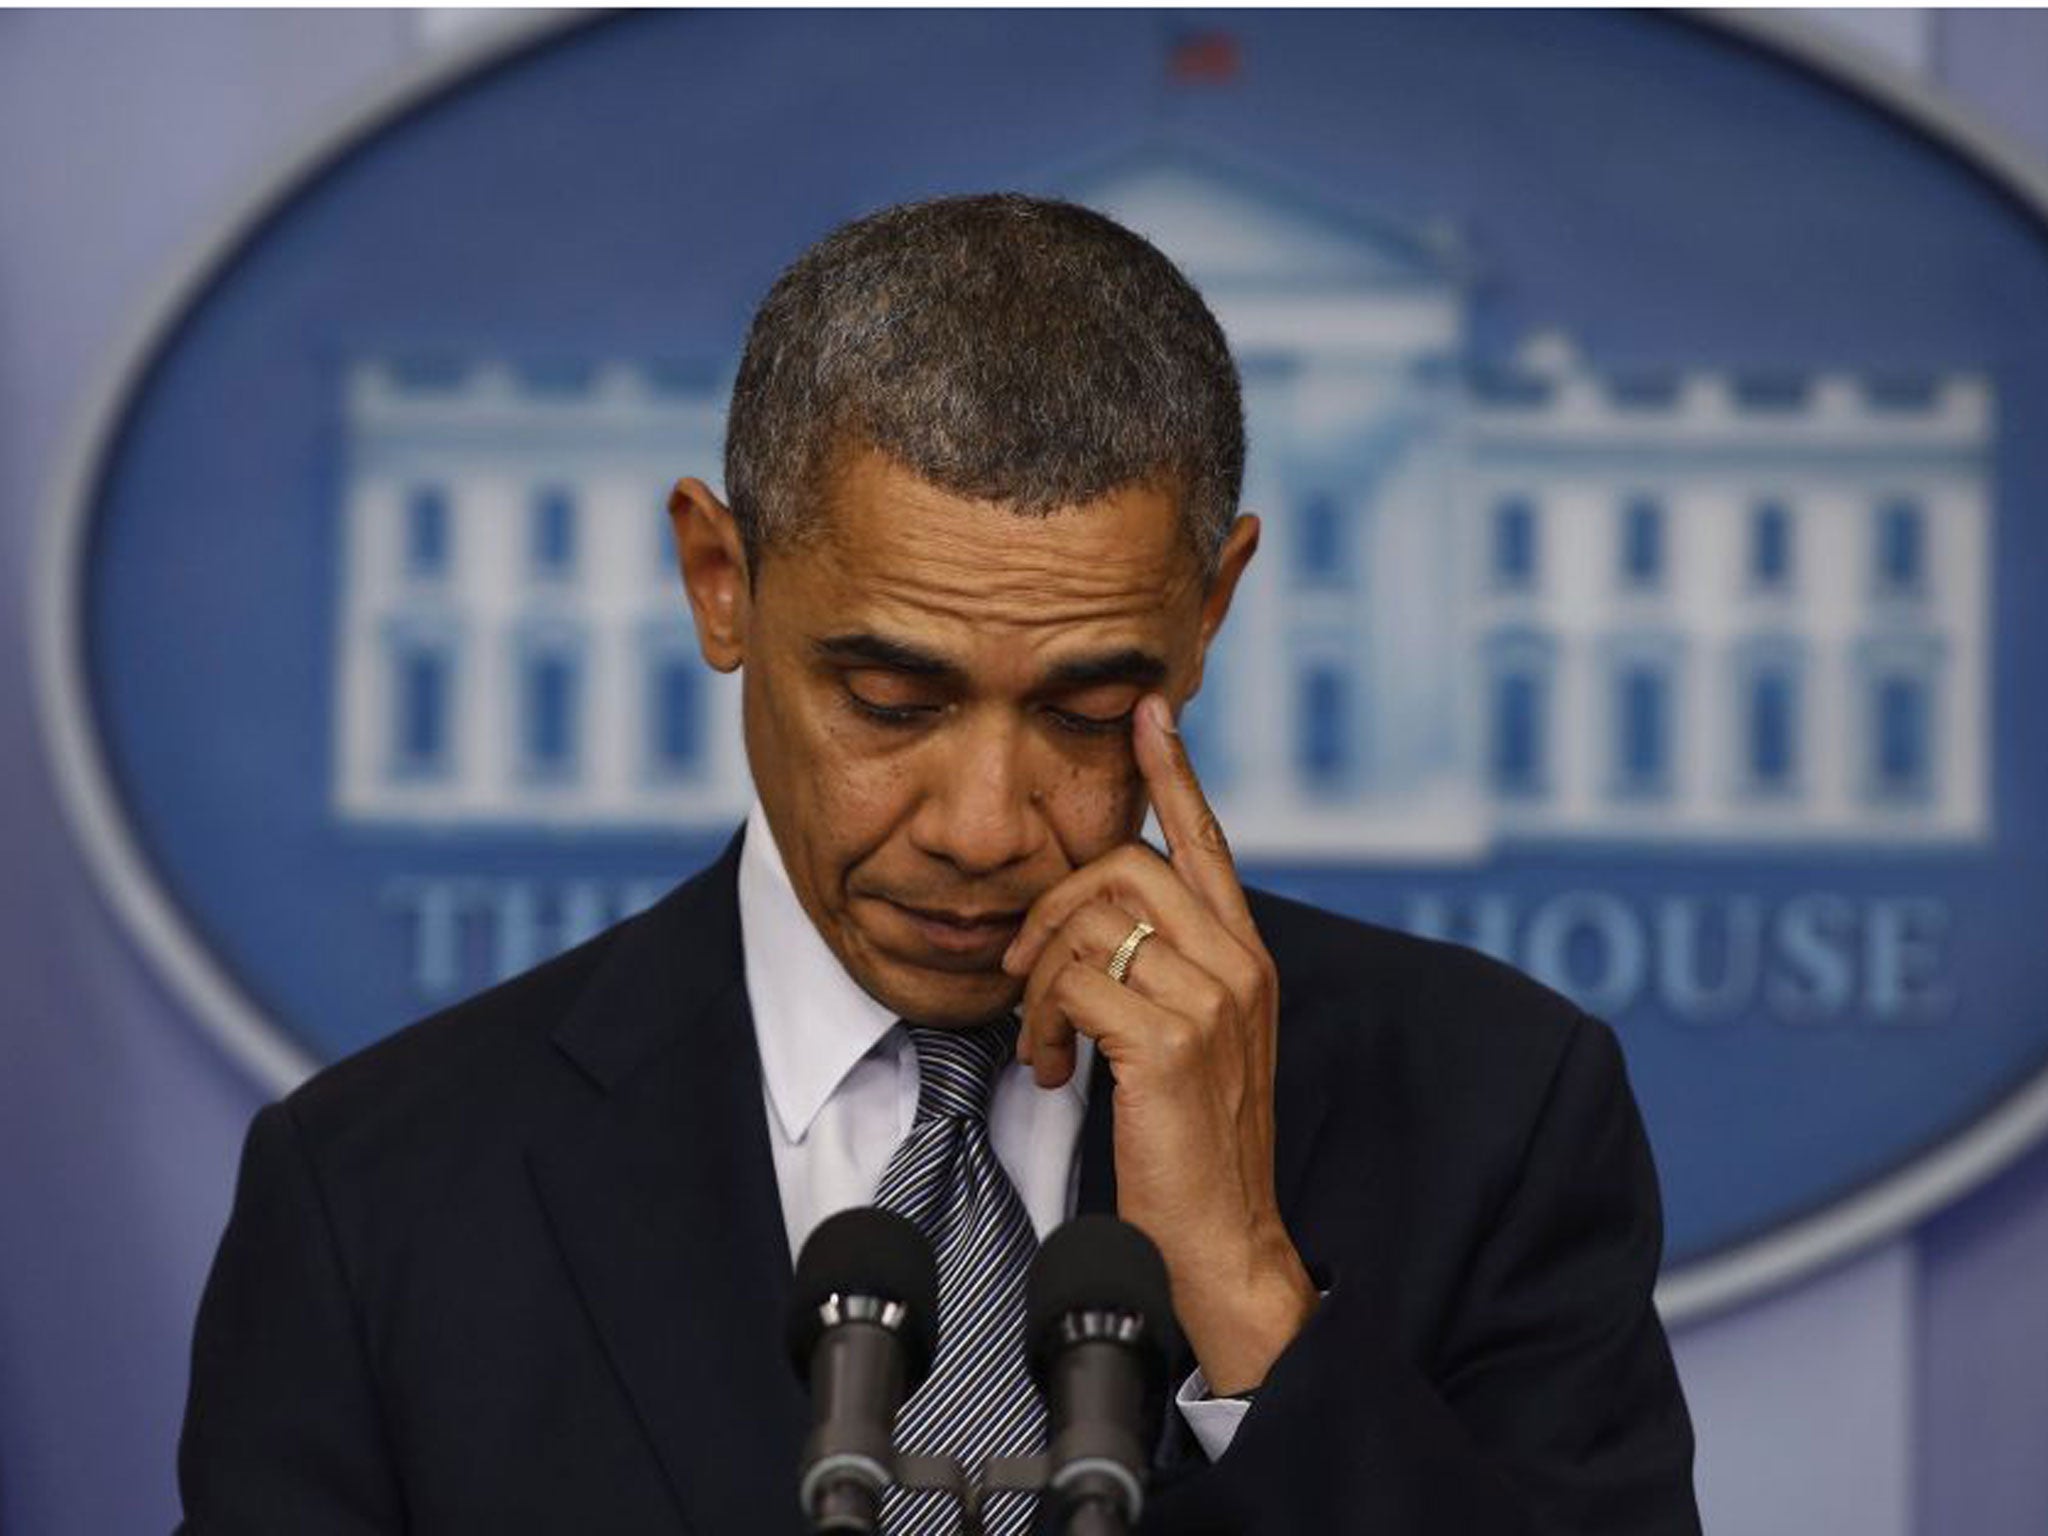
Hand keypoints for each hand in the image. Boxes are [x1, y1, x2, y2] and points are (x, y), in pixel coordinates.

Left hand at [1001, 694, 1317, 1395]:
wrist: (1223, 1240)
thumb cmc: (1194, 1146)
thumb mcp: (1192, 1041)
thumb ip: (1166, 973)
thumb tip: (1094, 925)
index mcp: (1244, 955)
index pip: (1206, 841)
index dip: (1173, 774)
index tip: (1148, 710)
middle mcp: (1237, 963)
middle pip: (1123, 866)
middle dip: (1050, 907)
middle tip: (1025, 974)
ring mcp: (1211, 1000)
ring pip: (1090, 922)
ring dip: (1041, 981)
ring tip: (1045, 1041)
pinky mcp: (1170, 1042)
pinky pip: (1075, 982)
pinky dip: (1044, 1023)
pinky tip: (1055, 1069)